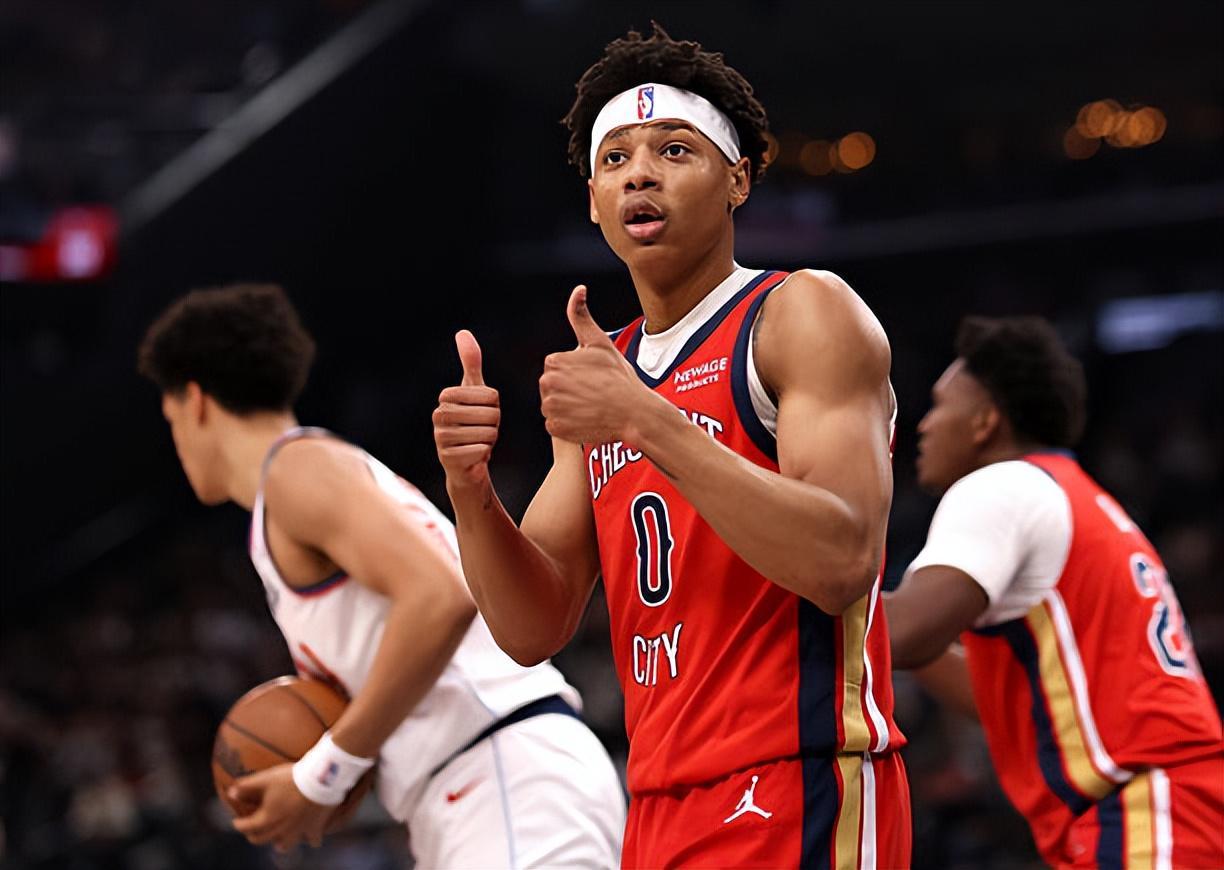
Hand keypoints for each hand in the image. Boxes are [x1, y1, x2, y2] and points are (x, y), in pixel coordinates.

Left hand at [229, 764, 331, 851]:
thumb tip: (230, 792)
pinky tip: (308, 835)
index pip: (246, 827)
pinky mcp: (315, 829)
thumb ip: (247, 786)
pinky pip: (312, 841)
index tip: (236, 821)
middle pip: (261, 839)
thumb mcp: (267, 778)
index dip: (238, 824)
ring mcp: (299, 831)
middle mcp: (281, 830)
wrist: (321, 779)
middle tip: (252, 829)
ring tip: (278, 835)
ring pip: (284, 845)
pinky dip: (309, 839)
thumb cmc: (292, 779)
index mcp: (267, 818)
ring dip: (278, 842)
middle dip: (253, 835)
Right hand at [434, 330, 500, 487]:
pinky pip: (481, 450)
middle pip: (490, 415)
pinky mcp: (448, 458)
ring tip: (477, 441)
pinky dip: (483, 454)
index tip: (483, 413)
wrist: (465, 463)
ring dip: (489, 440)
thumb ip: (471, 362)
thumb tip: (462, 333)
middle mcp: (439, 415)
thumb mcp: (475, 391)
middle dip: (494, 425)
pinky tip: (473, 456)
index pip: (491, 396)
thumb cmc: (472, 423)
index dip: (494, 407)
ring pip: (487, 433)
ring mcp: (441, 437)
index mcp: (446, 396)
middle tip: (481, 430)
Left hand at [539, 286, 655, 444]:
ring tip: (590, 406)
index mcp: (554, 362)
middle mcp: (547, 385)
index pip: (556, 368)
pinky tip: (586, 419)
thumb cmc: (618, 377)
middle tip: (593, 393)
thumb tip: (578, 289)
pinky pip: (556, 426)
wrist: (633, 412)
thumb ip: (581, 316)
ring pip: (554, 406)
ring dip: (568, 407)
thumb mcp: (600, 342)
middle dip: (569, 389)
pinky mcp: (555, 429)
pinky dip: (568, 425)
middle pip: (553, 387)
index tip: (592, 378)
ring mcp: (550, 408)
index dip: (575, 373)